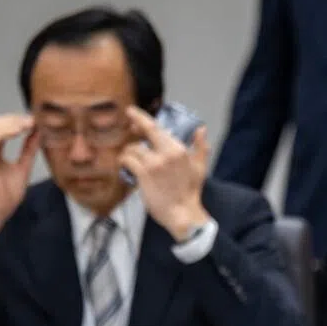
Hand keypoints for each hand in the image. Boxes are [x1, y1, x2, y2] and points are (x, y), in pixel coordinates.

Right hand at [0, 114, 39, 243]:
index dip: (19, 120)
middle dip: (17, 118)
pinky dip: (7, 132)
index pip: (3, 126)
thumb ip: (29, 149)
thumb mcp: (24, 165)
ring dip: (14, 123)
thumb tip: (38, 133)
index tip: (36, 120)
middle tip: (35, 120)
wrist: (0, 209)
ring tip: (30, 123)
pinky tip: (21, 131)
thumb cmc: (8, 192)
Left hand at [119, 106, 210, 240]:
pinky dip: (124, 162)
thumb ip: (200, 147)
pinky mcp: (143, 174)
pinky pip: (127, 160)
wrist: (182, 214)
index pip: (157, 128)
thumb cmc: (190, 192)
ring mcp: (154, 163)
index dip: (141, 118)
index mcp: (179, 150)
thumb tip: (202, 129)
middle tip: (129, 128)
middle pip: (145, 131)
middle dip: (134, 126)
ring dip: (130, 153)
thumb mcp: (200, 168)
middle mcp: (167, 153)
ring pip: (133, 148)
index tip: (131, 112)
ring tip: (132, 160)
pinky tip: (127, 168)